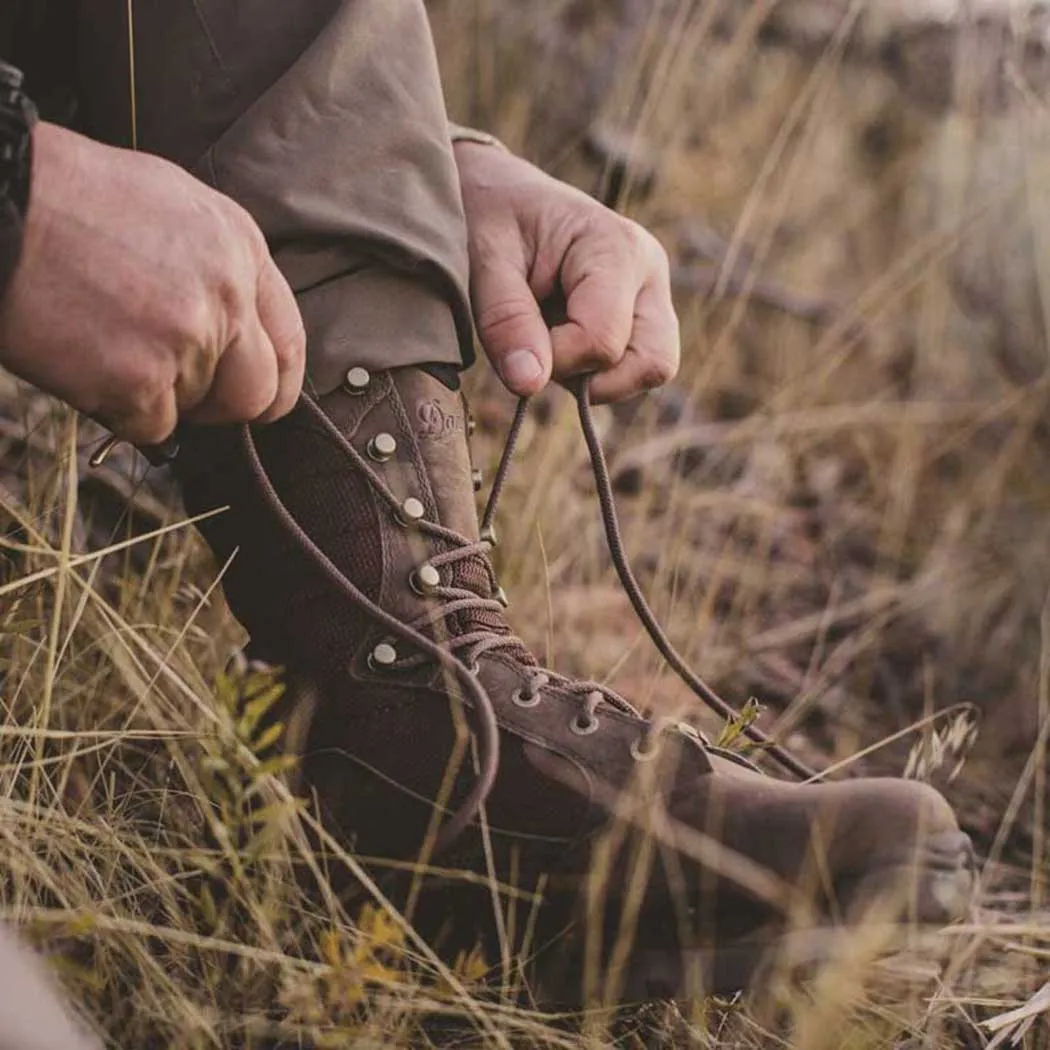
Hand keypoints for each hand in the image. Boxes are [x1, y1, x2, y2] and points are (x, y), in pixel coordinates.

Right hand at [0, 122, 305, 444]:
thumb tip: (236, 334)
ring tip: (104, 340)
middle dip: (222, 407)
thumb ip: (218, 270)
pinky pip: (149, 427)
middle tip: (179, 394)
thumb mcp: (172, 206)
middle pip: (256, 394)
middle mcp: (227, 296)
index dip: (276, 383)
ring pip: (193, 409)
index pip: (289, 342)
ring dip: (153, 395)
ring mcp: (187, 340)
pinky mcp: (141, 380)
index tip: (260, 400)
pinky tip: (85, 361)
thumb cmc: (68, 200)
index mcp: (241, 248)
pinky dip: (118, 410)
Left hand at [455, 141, 678, 402]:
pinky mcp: (646, 314)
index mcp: (616, 246)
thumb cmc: (490, 216)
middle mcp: (649, 270)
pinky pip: (639, 368)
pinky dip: (599, 374)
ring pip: (652, 371)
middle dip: (591, 377)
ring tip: (552, 342)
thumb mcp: (483, 260)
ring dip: (597, 378)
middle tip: (543, 349)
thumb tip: (529, 384)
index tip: (518, 340)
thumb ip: (504, 320)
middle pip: (652, 363)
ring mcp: (653, 294)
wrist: (500, 194)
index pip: (602, 341)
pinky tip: (563, 342)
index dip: (555, 359)